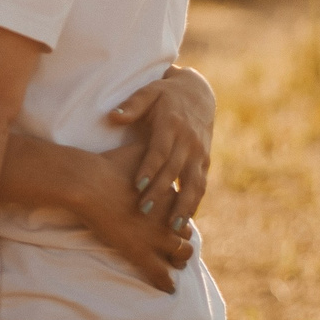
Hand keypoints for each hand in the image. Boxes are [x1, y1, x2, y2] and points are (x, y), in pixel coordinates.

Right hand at [77, 145, 196, 291]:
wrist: (88, 183)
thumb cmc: (108, 165)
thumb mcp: (136, 150)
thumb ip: (148, 148)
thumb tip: (151, 134)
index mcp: (169, 195)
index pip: (183, 209)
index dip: (178, 215)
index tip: (173, 218)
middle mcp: (168, 217)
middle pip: (186, 232)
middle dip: (182, 238)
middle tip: (177, 243)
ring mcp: (156, 237)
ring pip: (181, 254)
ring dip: (179, 259)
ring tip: (175, 264)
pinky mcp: (140, 253)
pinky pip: (160, 274)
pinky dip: (166, 283)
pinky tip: (169, 289)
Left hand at [107, 66, 214, 233]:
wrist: (198, 93)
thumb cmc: (164, 95)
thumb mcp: (148, 92)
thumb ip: (132, 105)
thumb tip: (114, 116)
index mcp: (172, 124)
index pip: (160, 150)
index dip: (149, 169)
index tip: (137, 186)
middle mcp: (189, 140)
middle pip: (175, 170)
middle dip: (161, 192)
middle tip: (145, 211)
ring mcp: (200, 152)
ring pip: (194, 182)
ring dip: (185, 206)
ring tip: (174, 228)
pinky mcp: (205, 160)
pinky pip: (201, 184)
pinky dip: (195, 203)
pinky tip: (185, 221)